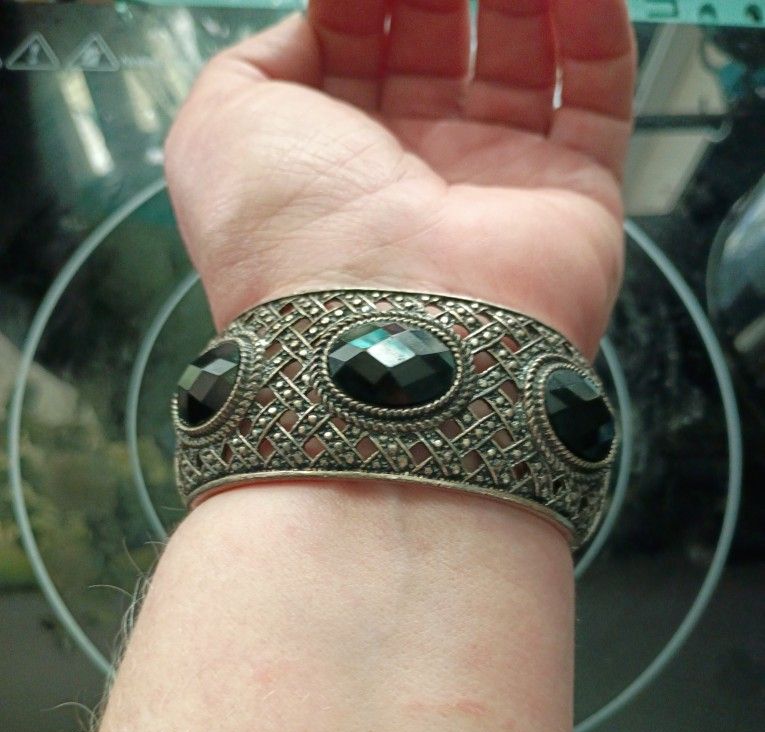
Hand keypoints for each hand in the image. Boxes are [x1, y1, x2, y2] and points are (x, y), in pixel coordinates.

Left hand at [165, 0, 635, 358]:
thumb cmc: (287, 234)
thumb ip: (253, 65)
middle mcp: (414, 165)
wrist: (380, 329)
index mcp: (332, 151)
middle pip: (440, 38)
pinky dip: (595, 24)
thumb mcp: (218, 129)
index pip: (358, 37)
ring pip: (523, 56)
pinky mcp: (573, 197)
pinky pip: (598, 93)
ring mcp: (497, 180)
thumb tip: (314, 25)